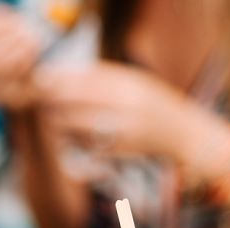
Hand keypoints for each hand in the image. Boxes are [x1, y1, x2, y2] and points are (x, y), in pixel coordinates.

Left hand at [34, 62, 193, 159]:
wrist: (187, 135)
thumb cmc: (159, 104)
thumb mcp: (138, 81)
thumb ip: (107, 77)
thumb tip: (66, 74)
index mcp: (130, 86)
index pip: (84, 80)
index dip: (59, 80)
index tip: (42, 80)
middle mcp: (128, 108)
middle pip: (78, 102)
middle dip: (55, 101)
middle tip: (43, 100)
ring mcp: (126, 132)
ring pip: (80, 126)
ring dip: (63, 122)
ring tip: (55, 118)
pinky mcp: (125, 151)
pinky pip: (91, 146)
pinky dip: (78, 140)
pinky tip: (75, 136)